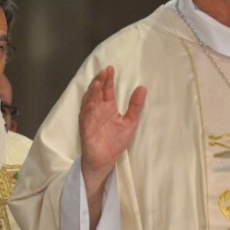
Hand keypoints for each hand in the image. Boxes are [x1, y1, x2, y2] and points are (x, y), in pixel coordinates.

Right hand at [79, 66, 146, 200]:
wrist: (105, 160)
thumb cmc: (116, 142)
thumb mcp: (130, 122)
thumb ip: (136, 106)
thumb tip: (143, 88)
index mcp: (108, 108)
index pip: (107, 90)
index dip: (108, 80)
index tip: (110, 68)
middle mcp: (97, 110)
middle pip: (97, 92)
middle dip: (99, 81)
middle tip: (104, 71)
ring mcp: (90, 117)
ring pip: (89, 100)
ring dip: (93, 91)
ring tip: (98, 81)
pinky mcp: (86, 126)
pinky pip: (85, 114)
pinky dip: (88, 105)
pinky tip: (91, 97)